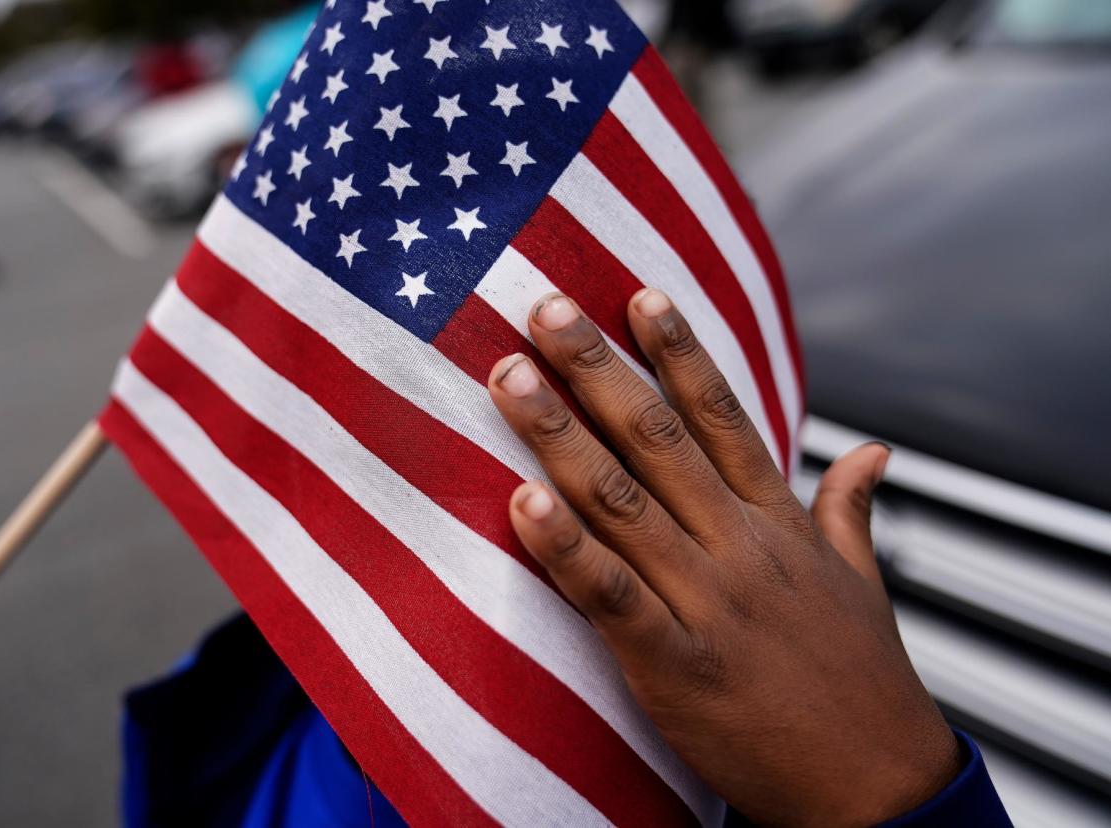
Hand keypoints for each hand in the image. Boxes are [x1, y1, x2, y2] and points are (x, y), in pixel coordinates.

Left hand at [487, 290, 960, 826]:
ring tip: (510, 377)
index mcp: (778, 523)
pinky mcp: (677, 664)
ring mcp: (708, 602)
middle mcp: (739, 547)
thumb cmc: (860, 679)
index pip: (722, 417)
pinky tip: (522, 501)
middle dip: (597, 369)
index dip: (680, 351)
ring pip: (622, 501)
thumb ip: (850, 509)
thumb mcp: (859, 581)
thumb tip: (874, 450)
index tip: (639, 292)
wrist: (876, 789)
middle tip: (544, 308)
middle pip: (658, 439)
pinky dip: (565, 549)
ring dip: (560, 436)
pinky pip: (610, 596)